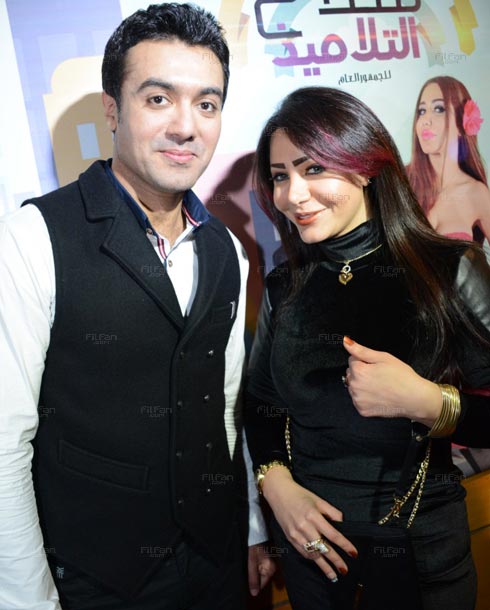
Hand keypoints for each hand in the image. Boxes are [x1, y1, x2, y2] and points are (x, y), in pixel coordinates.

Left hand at [247, 542, 275, 595]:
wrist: (254, 534)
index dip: (253, 582)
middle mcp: (272, 568)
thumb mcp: (251, 564)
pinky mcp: (267, 560)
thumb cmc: (253, 547)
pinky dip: (255, 567)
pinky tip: (252, 561)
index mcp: (270, 569)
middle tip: (249, 566)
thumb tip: (254, 594)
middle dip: (254, 576)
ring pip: (260, 574)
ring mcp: (270, 564)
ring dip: (254, 571)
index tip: (248, 574)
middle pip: (261, 579)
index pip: (262, 584)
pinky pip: (260, 568)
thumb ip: (253, 579)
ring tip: (250, 562)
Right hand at [261, 467, 357, 581]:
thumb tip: (343, 524)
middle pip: (323, 548)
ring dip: (324, 566)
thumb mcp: (318, 500)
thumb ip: (332, 512)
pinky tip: (319, 563)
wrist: (279, 493)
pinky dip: (312, 559)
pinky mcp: (290, 538)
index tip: (353, 553)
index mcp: (313, 515)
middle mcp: (304, 527)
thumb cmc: (300, 494)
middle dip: (335, 561)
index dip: (344, 545)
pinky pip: (303, 552)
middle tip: (345, 570)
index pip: (333, 535)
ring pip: (312, 554)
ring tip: (333, 575)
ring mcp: (296, 534)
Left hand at [343, 336, 441, 424]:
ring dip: (362, 385)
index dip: (365, 361)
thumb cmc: (402, 377)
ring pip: (354, 387)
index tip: (376, 366)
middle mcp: (355, 386)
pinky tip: (378, 395)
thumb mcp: (383, 358)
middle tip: (379, 376)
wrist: (415, 399)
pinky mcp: (362, 410)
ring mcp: (358, 400)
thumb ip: (361, 350)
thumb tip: (346, 341)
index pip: (352, 360)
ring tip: (380, 386)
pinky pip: (358, 400)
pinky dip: (366, 397)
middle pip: (351, 374)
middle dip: (361, 372)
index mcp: (359, 371)